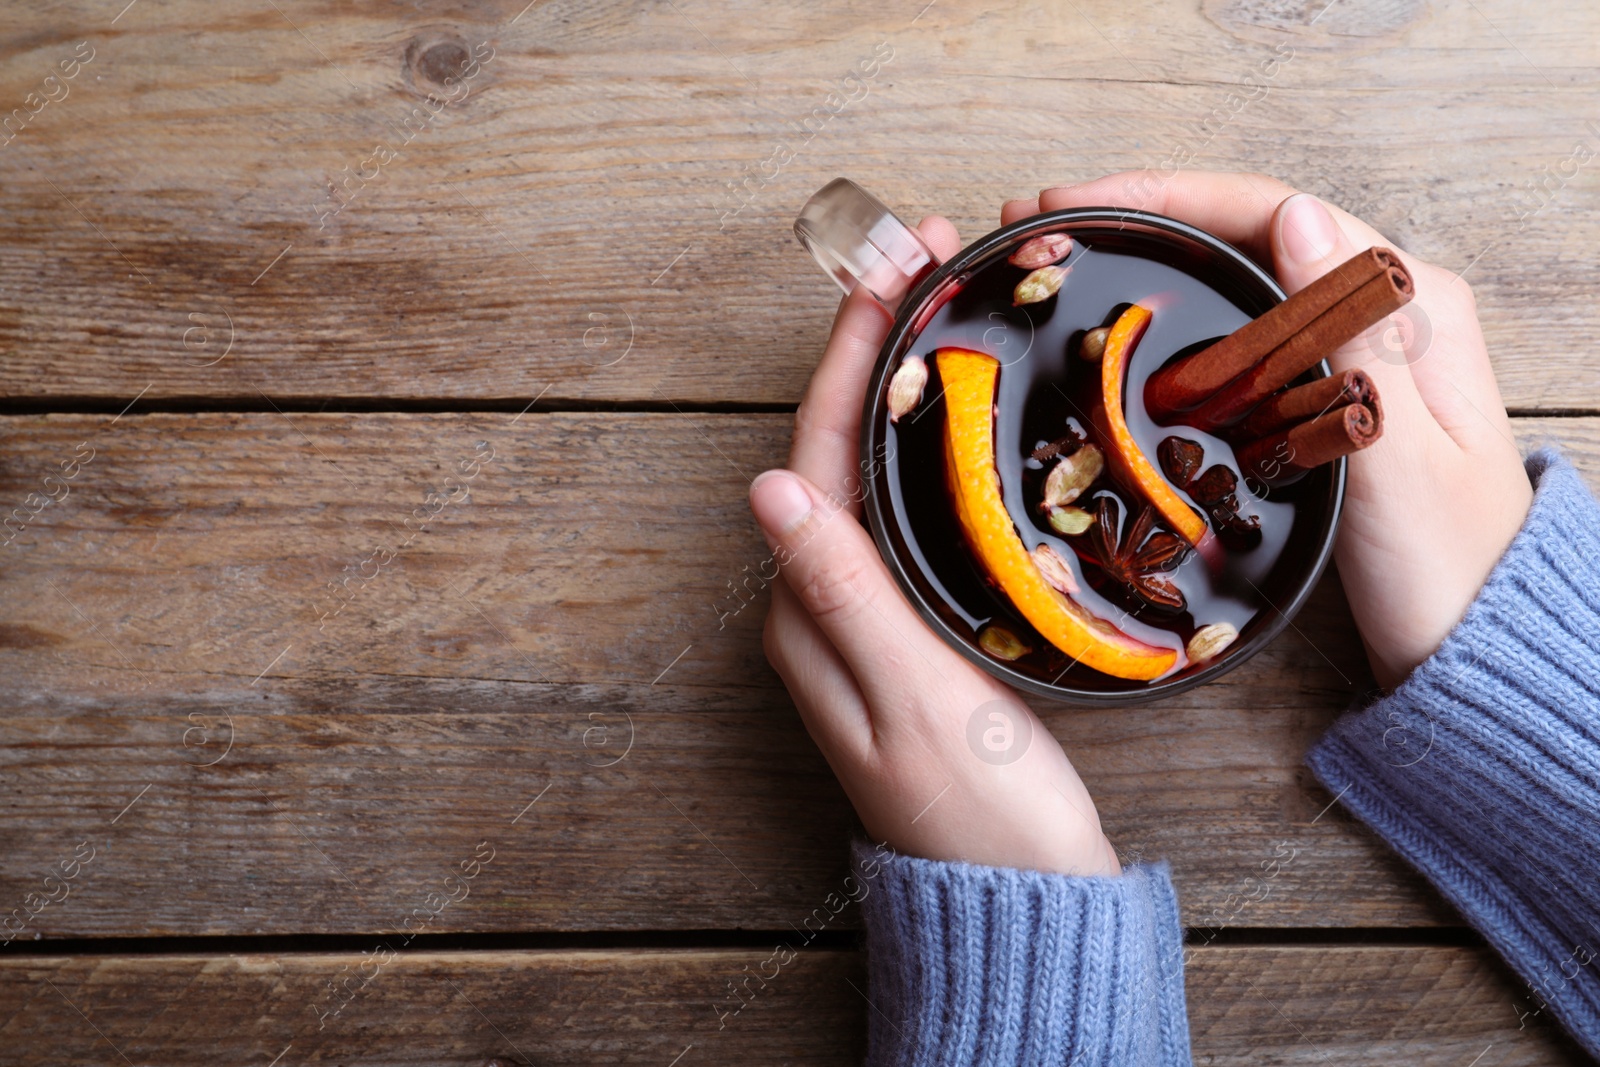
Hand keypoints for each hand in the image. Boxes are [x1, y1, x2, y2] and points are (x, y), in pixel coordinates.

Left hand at [749, 217, 1119, 877]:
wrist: (1025, 897)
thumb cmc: (979, 810)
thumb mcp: (914, 698)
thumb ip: (846, 592)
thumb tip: (770, 486)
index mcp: (812, 614)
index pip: (817, 455)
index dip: (850, 357)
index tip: (889, 273)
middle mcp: (824, 607)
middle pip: (838, 448)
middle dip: (873, 347)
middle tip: (923, 258)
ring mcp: (867, 618)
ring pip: (873, 473)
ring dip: (901, 385)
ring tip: (945, 303)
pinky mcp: (911, 630)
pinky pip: (908, 512)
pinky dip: (932, 446)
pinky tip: (966, 413)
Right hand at [1003, 172, 1532, 687]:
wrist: (1467, 646)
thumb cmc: (1444, 568)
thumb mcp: (1399, 461)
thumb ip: (1354, 343)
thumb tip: (1297, 217)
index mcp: (1413, 303)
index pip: (1275, 214)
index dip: (1170, 198)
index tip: (1084, 205)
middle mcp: (1384, 308)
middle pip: (1248, 231)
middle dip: (1145, 216)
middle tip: (1045, 218)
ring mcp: (1350, 349)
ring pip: (1238, 275)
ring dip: (1152, 258)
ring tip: (1066, 252)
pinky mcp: (1321, 393)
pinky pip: (1238, 330)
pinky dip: (1174, 314)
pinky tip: (1121, 322)